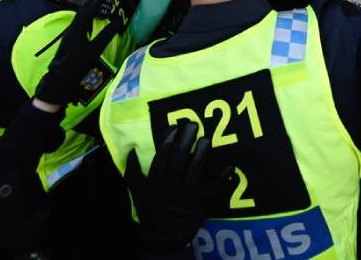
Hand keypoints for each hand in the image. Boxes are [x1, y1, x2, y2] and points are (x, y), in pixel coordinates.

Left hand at [34, 0, 116, 104]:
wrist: (60, 79)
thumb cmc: (77, 66)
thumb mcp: (94, 51)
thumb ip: (105, 36)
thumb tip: (117, 21)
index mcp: (77, 29)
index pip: (88, 9)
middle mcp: (72, 28)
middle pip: (83, 10)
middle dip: (95, 0)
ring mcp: (71, 33)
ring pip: (81, 15)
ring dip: (91, 6)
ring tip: (102, 0)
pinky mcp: (72, 38)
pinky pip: (82, 21)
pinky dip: (89, 15)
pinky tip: (93, 17)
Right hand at [124, 121, 211, 252]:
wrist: (163, 235)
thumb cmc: (150, 210)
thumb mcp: (137, 192)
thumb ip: (133, 172)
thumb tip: (130, 152)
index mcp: (156, 178)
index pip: (162, 155)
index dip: (168, 139)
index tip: (174, 127)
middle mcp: (171, 182)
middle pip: (179, 157)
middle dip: (186, 140)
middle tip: (193, 125)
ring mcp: (186, 190)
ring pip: (195, 168)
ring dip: (201, 153)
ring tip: (207, 138)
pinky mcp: (199, 199)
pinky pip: (212, 188)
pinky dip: (221, 178)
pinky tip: (231, 167)